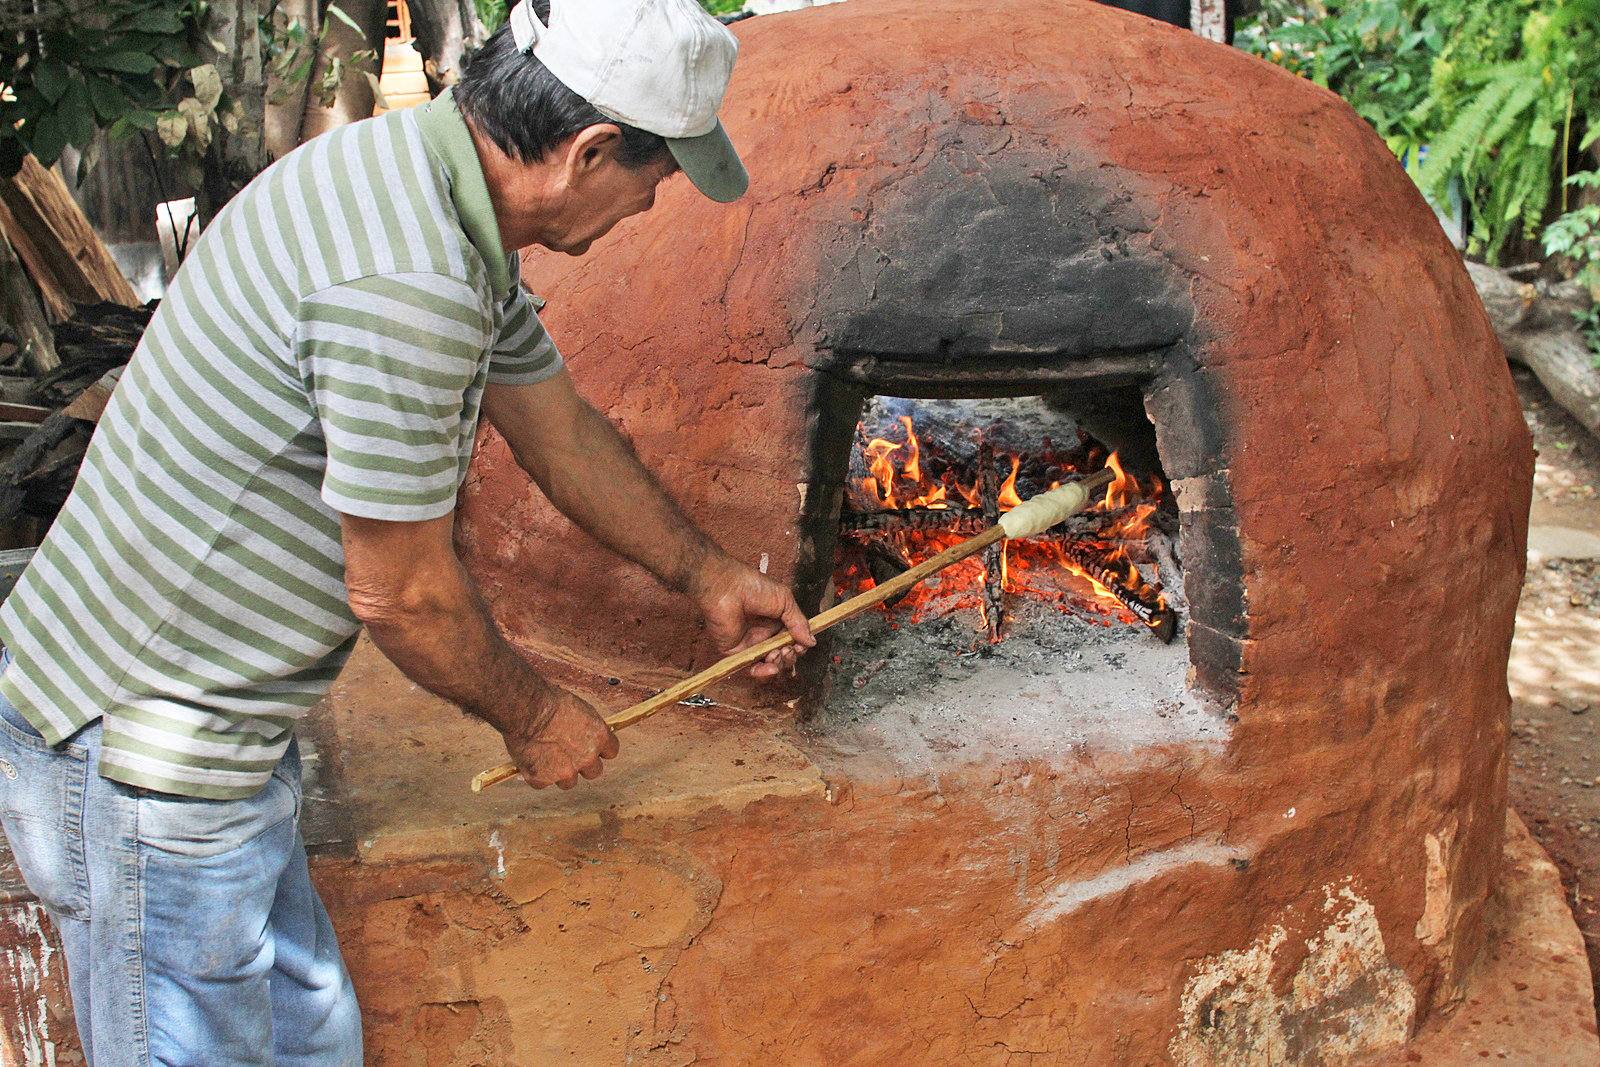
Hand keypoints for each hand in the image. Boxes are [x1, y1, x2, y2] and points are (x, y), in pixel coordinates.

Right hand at [505, 687, 619, 788]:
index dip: (598, 749)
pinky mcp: (542, 779)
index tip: (589, 746)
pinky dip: (536, 773)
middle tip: (566, 754)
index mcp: (599, 737)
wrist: (526, 708)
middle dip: (582, 765)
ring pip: (568, 781)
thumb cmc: (549, 701)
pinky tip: (529, 756)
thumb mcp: (579, 709)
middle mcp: (587, 758)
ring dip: (559, 772)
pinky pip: (542, 782)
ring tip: (544, 754)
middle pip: (594, 771)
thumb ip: (586, 728)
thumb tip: (583, 735)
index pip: (611, 751)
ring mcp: (565, 771)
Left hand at [689, 555, 815, 677]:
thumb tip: (812, 641)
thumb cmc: (753, 588)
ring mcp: (750, 643)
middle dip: (790, 655)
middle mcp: (764, 633)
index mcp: (776, 620)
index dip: (799, 645)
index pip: (792, 640)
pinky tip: (771, 667)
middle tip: (789, 649)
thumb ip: (798, 623)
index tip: (801, 645)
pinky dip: (762, 672)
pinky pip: (751, 667)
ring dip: (779, 663)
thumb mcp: (784, 601)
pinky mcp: (736, 651)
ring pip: (769, 663)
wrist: (727, 589)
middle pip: (783, 654)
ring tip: (778, 653)